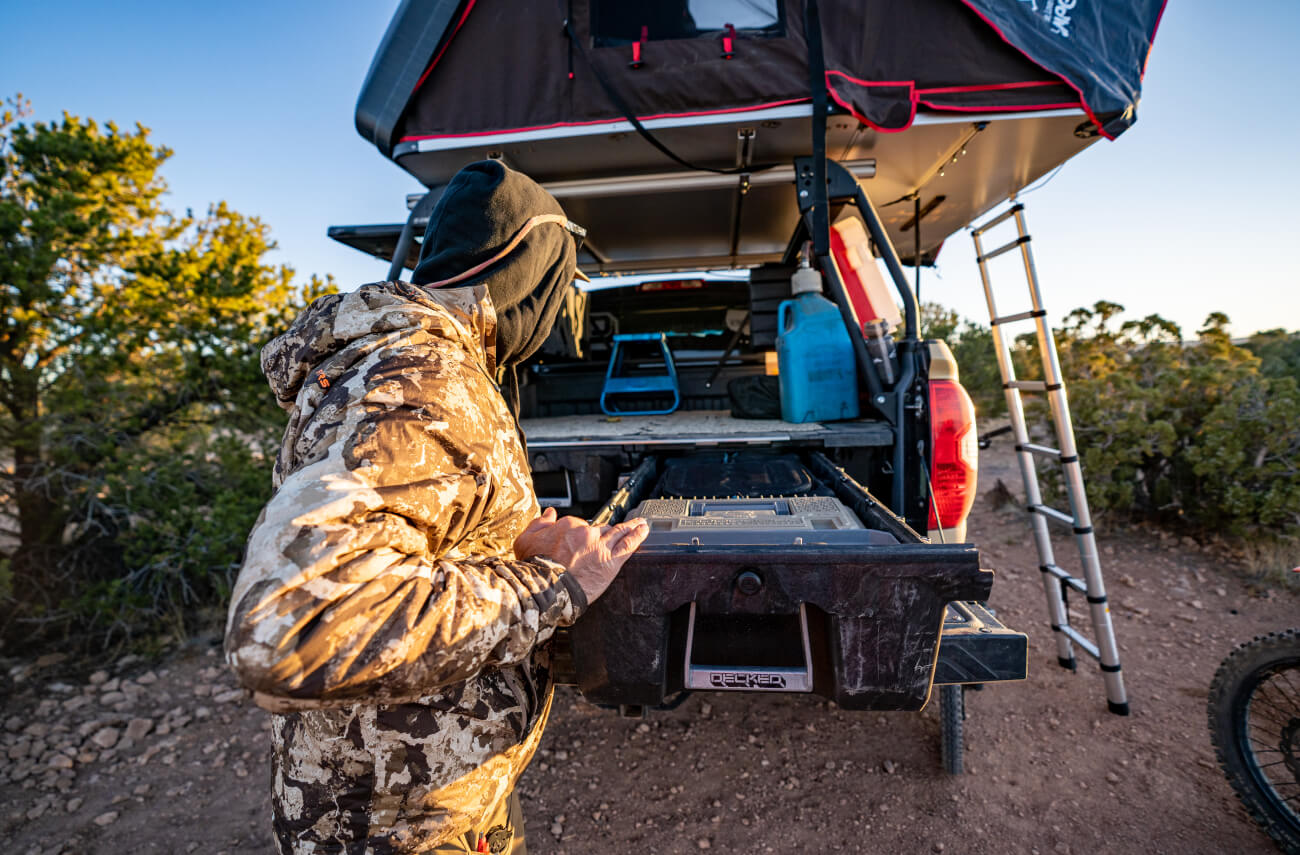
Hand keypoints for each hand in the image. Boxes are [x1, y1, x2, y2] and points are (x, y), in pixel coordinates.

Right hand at [514, 508, 649, 604]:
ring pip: (617, 533)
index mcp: (568, 526)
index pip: (578, 525)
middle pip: (599, 529)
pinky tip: (644, 530)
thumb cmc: (534, 567)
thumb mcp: (526, 539)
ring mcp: (600, 546)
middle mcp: (586, 532)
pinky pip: (628, 545)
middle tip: (606, 540)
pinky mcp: (611, 561)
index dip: (578, 533)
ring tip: (639, 523)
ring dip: (629, 527)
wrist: (546, 589)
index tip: (578, 540)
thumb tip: (550, 513)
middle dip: (602, 535)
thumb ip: (539, 523)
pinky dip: (637, 536)